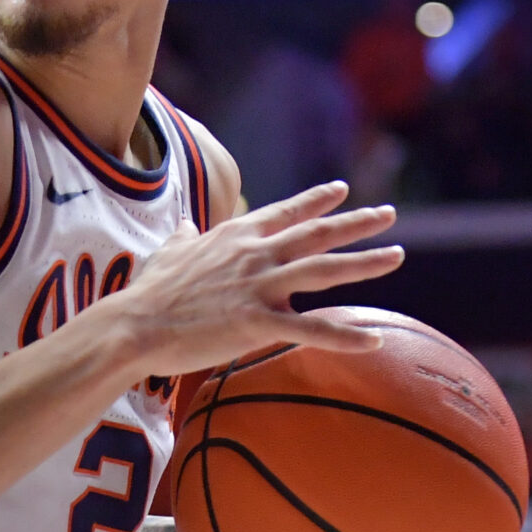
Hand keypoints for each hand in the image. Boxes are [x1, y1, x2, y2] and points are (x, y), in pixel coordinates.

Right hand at [104, 182, 402, 376]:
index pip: (287, 212)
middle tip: (389, 214)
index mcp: (237, 235)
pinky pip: (312, 330)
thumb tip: (186, 225)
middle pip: (318, 234)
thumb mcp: (168, 253)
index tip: (343, 190)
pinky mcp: (258, 322)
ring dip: (365, 262)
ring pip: (324, 270)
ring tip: (396, 255)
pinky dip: (345, 336)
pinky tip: (374, 340)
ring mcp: (259, 286)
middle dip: (358, 223)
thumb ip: (185, 237)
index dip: (318, 200)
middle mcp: (255, 253)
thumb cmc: (148, 293)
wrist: (134, 326)